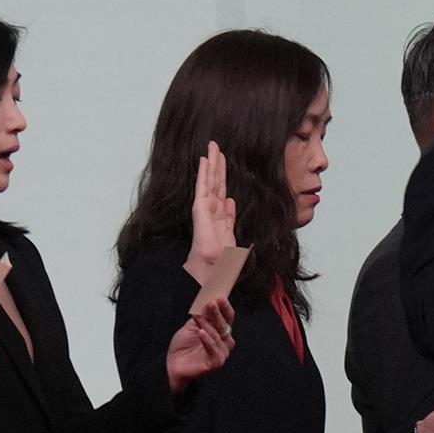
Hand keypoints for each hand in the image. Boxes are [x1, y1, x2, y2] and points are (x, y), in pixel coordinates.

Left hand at [164, 298, 234, 392]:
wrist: (174, 364)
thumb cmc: (184, 346)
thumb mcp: (192, 326)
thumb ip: (201, 316)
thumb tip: (207, 301)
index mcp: (221, 331)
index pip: (227, 317)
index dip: (224, 307)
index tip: (219, 297)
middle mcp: (224, 342)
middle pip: (225, 325)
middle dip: (218, 313)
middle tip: (212, 303)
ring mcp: (222, 353)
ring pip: (218, 336)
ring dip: (207, 326)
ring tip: (198, 319)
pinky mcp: (216, 362)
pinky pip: (214, 350)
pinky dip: (207, 340)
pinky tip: (201, 332)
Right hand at [183, 143, 247, 304]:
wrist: (210, 285)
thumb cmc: (218, 274)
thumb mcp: (233, 248)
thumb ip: (230, 223)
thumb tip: (231, 202)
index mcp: (219, 225)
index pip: (220, 198)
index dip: (221, 181)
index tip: (221, 167)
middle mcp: (212, 219)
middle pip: (215, 187)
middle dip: (216, 167)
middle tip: (216, 147)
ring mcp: (205, 216)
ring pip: (209, 185)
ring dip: (211, 165)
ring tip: (212, 147)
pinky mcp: (200, 217)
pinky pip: (202, 191)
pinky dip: (203, 176)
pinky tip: (204, 161)